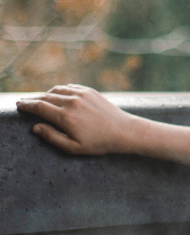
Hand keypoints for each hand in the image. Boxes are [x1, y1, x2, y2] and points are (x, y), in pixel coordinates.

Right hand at [16, 84, 144, 154]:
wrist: (124, 131)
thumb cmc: (100, 143)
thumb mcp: (74, 147)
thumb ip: (52, 137)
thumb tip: (35, 127)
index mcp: (65, 117)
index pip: (39, 107)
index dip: (26, 105)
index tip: (19, 105)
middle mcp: (72, 102)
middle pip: (45, 97)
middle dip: (32, 99)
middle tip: (24, 102)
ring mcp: (82, 94)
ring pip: (57, 90)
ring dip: (46, 94)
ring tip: (40, 99)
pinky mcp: (90, 91)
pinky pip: (70, 87)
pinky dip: (60, 90)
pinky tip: (58, 94)